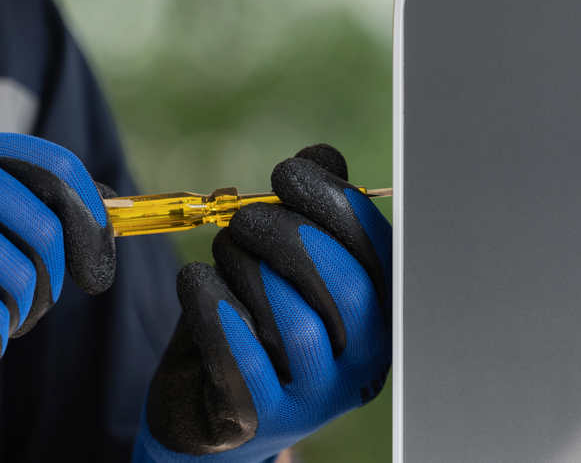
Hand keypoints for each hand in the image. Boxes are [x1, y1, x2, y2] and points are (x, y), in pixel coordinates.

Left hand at [134, 144, 391, 462]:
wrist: (205, 401)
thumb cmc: (254, 318)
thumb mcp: (283, 258)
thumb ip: (310, 208)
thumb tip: (323, 159)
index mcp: (382, 313)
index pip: (383, 256)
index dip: (337, 206)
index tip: (288, 174)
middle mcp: (363, 363)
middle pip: (347, 289)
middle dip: (288, 235)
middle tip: (245, 218)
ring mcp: (314, 400)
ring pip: (296, 324)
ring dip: (247, 270)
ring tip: (223, 254)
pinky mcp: (257, 421)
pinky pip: (242, 362)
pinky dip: (214, 309)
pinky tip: (197, 282)